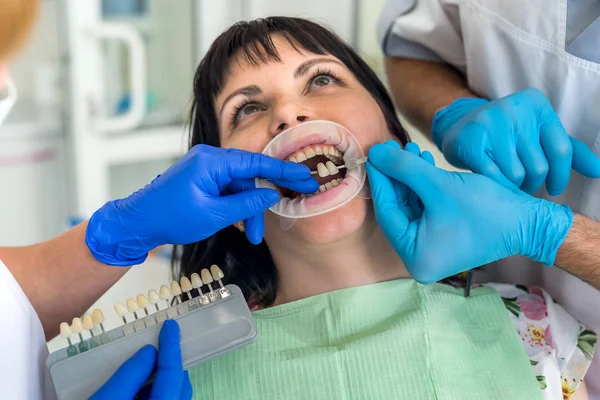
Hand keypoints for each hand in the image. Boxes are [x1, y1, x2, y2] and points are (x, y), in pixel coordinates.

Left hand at [86, 145, 317, 264]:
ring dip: (247, 211)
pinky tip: (238, 224)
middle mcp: (210, 159)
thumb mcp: (214, 215)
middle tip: (277, 217)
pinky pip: (227, 190)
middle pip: (248, 178)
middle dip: (259, 204)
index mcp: (212, 161)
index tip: (305, 177)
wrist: (137, 223)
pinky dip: (235, 207)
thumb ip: (246, 204)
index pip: (256, 163)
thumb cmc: (170, 217)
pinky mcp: (202, 179)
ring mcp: (205, 169)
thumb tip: (270, 195)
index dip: (283, 171)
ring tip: (250, 236)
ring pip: (239, 188)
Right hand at [91, 320, 191, 399]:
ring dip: (162, 379)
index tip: (170, 325)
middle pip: (180, 386)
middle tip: (159, 344)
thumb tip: (150, 352)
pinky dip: (155, 391)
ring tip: (146, 365)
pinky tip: (139, 387)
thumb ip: (130, 375)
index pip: (172, 375)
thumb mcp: (106, 398)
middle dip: (170, 364)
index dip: (171, 348)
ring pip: (174, 395)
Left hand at [367, 142, 573, 283]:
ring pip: (410, 207)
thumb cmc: (487, 208)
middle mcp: (419, 259)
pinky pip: (424, 210)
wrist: (529, 222)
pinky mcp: (443, 239)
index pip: (387, 212)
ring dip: (410, 178)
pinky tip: (423, 163)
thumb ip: (404, 168)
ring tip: (412, 150)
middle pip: (397, 209)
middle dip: (396, 176)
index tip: (375, 153)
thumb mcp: (439, 185)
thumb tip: (374, 153)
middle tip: (391, 148)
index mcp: (414, 257)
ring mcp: (431, 250)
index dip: (381, 180)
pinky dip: (423, 188)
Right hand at [432, 88, 599, 195]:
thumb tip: (599, 170)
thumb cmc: (506, 135)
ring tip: (505, 181)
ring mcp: (491, 123)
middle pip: (538, 167)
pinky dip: (496, 186)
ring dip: (512, 186)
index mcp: (537, 105)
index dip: (560, 176)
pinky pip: (494, 177)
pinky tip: (492, 183)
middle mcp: (515, 109)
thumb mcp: (538, 135)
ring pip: (516, 175)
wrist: (459, 127)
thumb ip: (569, 151)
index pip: (562, 150)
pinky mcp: (471, 140)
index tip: (554, 189)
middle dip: (533, 183)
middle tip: (522, 184)